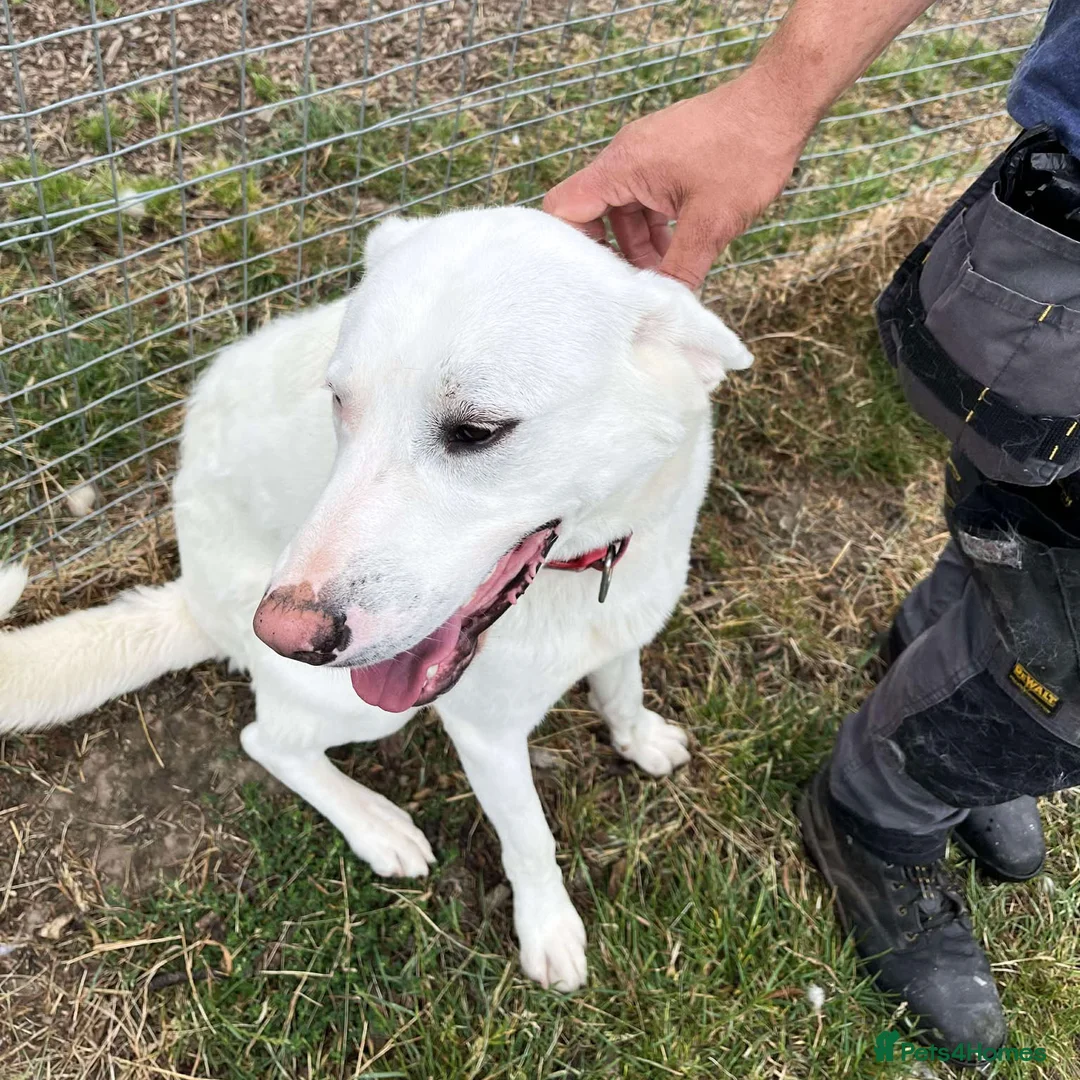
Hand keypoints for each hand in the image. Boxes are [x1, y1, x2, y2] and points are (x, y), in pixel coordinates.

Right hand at [543, 71, 814, 289]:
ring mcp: (645, 155)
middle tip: (633, 287)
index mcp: (622, 166)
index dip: (571, 248)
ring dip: (639, 246)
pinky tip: (679, 251)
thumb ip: (681, 269)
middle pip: (593, 215)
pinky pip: (645, 199)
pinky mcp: (665, 157)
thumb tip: (666, 308)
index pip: (565, 208)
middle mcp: (625, 157)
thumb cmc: (746, 151)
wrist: (781, 102)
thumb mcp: (711, 224)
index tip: (594, 280)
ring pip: (622, 211)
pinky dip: (656, 228)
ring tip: (666, 275)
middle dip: (613, 255)